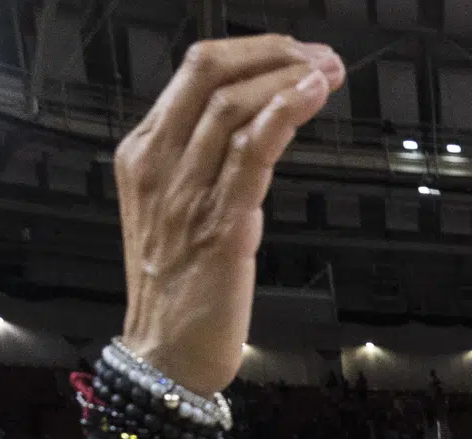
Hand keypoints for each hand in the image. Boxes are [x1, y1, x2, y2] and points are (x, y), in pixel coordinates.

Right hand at [113, 37, 343, 394]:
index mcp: (143, 153)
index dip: (250, 51)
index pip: (192, 72)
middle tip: (318, 57)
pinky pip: (251, 153)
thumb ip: (199, 163)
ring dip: (288, 79)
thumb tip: (248, 126)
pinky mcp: (221, 226)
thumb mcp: (175, 208)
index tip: (293, 53)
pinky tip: (311, 98)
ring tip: (328, 73)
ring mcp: (187, 193)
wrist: (164, 354)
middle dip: (271, 52)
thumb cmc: (178, 288)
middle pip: (208, 71)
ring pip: (233, 106)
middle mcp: (159, 164)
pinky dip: (283, 115)